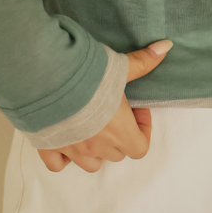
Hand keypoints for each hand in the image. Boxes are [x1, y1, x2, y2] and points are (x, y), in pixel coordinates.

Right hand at [36, 40, 173, 172]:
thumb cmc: (85, 73)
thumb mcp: (118, 65)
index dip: (142, 129)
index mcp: (118, 130)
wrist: (45, 78)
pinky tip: (64, 138)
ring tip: (90, 125)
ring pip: (92, 164)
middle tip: (112, 111)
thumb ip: (143, 62)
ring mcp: (72, 151)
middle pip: (117, 153)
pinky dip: (64, 157)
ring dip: (95, 150)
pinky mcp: (48, 148)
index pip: (140, 148)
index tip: (135, 108)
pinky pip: (58, 165)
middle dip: (119, 135)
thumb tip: (166, 47)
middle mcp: (97, 146)